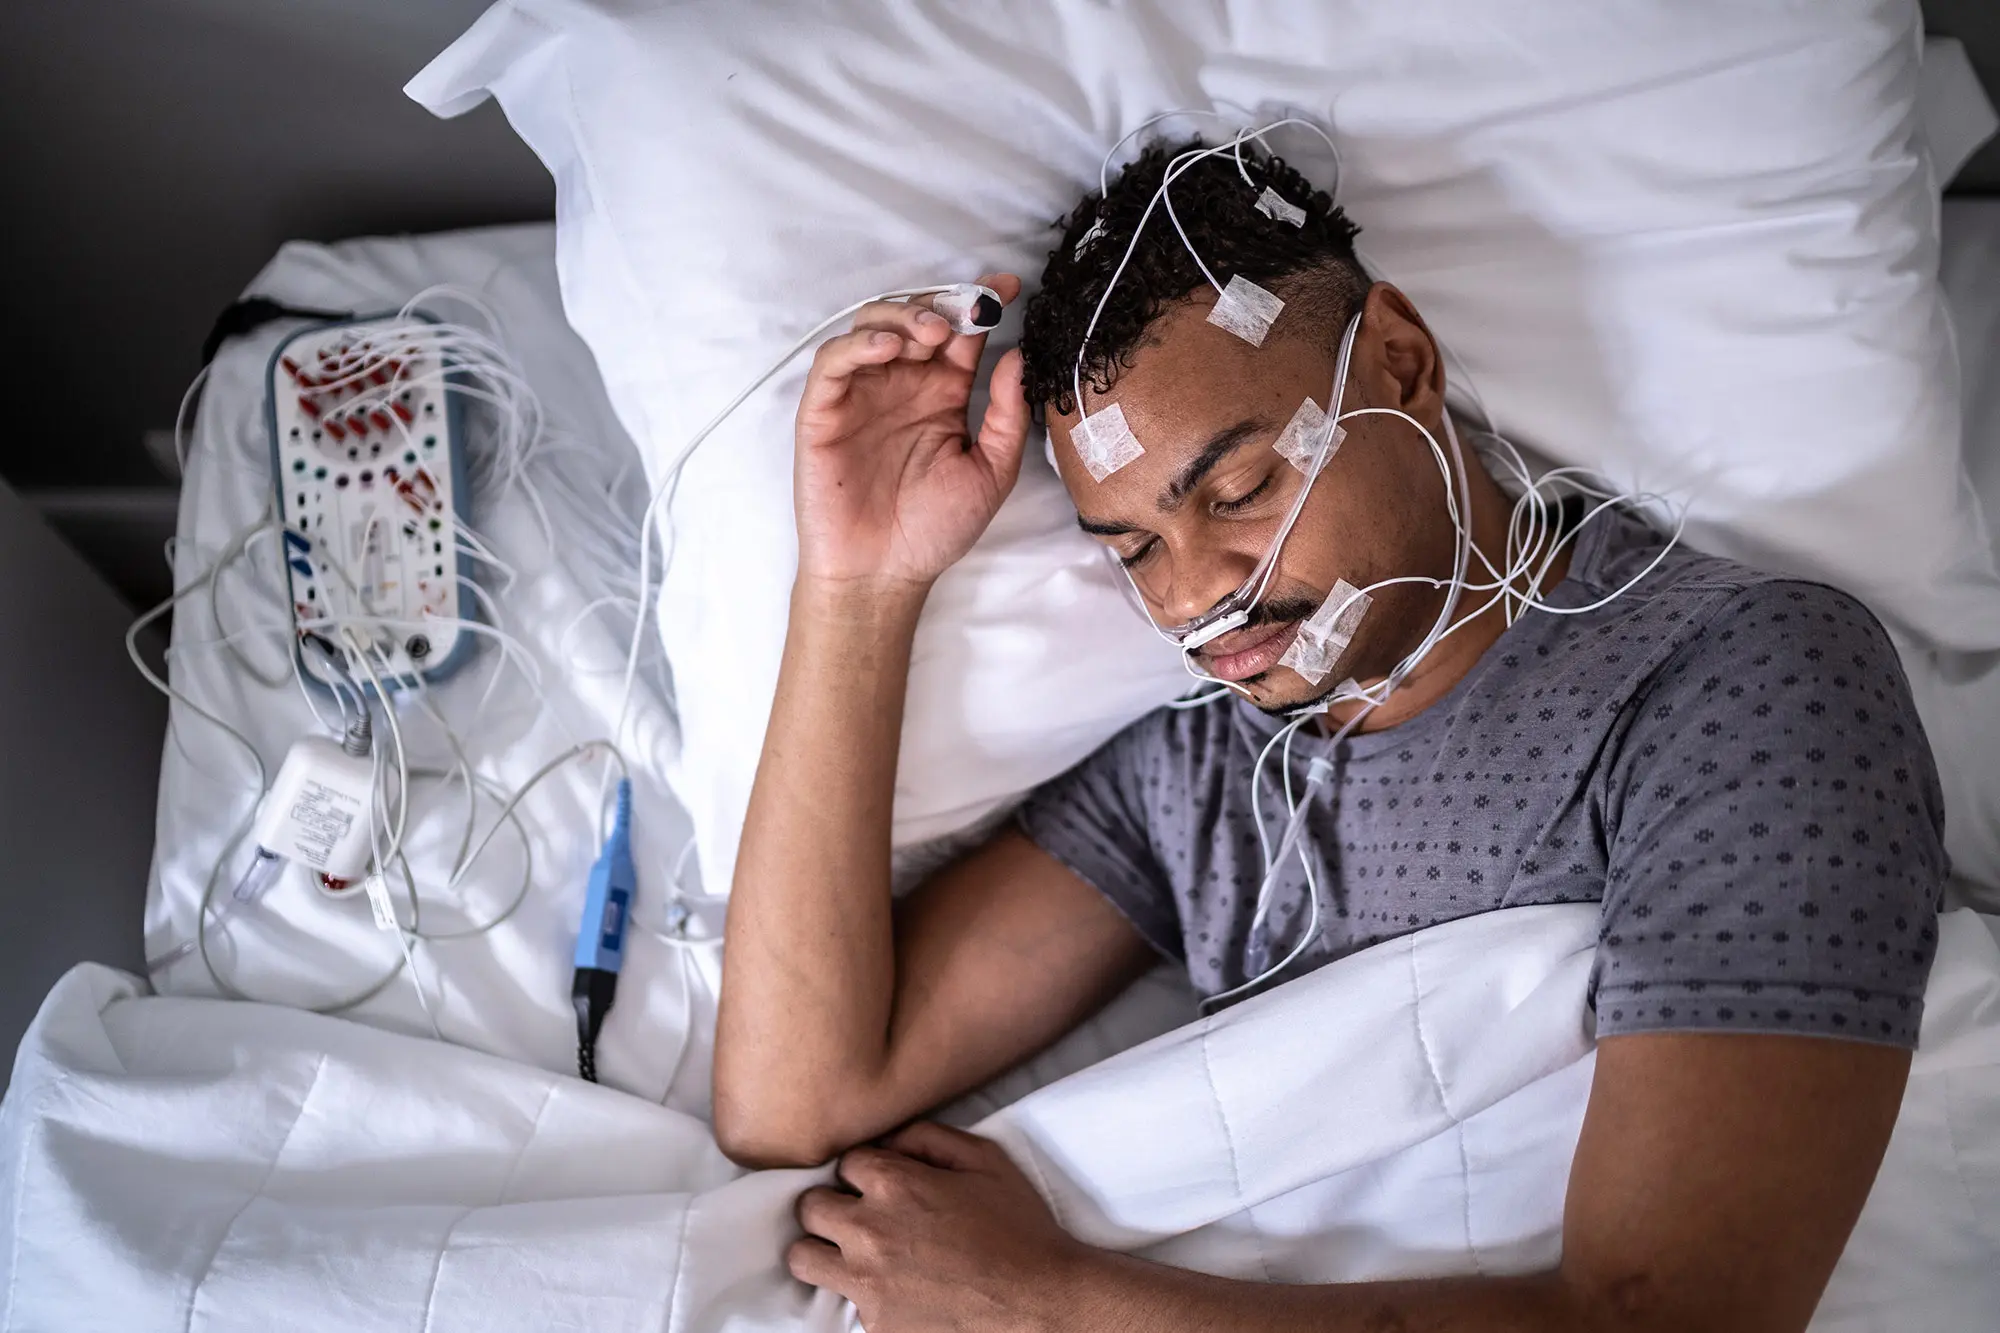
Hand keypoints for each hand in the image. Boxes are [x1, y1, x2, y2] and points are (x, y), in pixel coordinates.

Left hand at [788, 1121, 1091, 1331]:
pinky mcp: (875, 1325)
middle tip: (860, 1217)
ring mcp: (868, 1283)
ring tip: (852, 1255)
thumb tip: (889, 1139)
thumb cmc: (1021, 1231)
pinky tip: (894, 1291)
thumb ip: (928, 1138)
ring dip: (822, 1250)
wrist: (1042, 1305)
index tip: (880, 1184)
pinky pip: (842, 1302)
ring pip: (803, 1258)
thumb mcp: (986, 1161)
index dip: (864, 1171)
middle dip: (832, 1206)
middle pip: (810, 1208)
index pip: (843, 1162)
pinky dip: (861, 1295)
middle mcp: (870, 1231)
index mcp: (895, 1184)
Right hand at [794, 274, 1030, 591]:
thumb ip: (1008, 417)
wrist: (883, 574)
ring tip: (930, 332)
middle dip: (942, 303)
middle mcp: (903, 386)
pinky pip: (835, 361)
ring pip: (873, 325)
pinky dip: (859, 344)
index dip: (982, 304)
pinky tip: (888, 350)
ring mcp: (863, 394)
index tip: (1008, 287)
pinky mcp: (825, 410)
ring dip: (902, 315)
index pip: (962, 336)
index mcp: (943, 395)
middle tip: (965, 311)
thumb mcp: (991, 472)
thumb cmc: (934, 530)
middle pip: (916, 318)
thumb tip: (1017, 358)